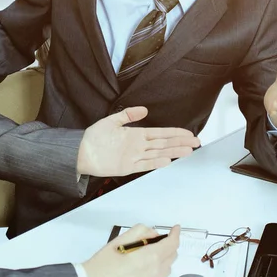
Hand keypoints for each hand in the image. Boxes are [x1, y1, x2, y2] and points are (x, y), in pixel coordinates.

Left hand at [76, 106, 199, 176]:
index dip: (174, 133)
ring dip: (174, 152)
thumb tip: (144, 109)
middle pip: (163, 143)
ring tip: (189, 151)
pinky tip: (168, 160)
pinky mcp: (127, 167)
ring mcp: (134, 156)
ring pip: (158, 153)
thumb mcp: (111, 121)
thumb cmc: (94, 137)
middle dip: (180, 142)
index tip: (188, 133)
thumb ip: (128, 115)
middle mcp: (138, 146)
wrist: (81, 151)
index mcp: (135, 134)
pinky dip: (156, 162)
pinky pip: (145, 164)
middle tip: (196, 142)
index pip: (160, 133)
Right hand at [83, 224, 179, 276]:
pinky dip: (159, 268)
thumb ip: (141, 232)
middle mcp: (154, 272)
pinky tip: (145, 264)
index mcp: (149, 257)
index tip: (175, 228)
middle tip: (158, 239)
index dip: (176, 234)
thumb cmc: (104, 263)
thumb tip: (153, 234)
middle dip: (170, 244)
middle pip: (172, 255)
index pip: (171, 244)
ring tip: (150, 251)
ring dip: (165, 256)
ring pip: (168, 267)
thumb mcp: (121, 238)